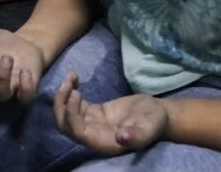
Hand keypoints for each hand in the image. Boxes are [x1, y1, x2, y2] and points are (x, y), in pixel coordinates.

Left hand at [54, 72, 168, 154]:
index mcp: (103, 143)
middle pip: (65, 126)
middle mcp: (93, 136)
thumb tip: (121, 137)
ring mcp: (92, 123)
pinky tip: (75, 77)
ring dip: (63, 97)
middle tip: (68, 84)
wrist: (159, 115)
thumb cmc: (154, 123)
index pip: (77, 132)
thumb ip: (136, 135)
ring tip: (71, 77)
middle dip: (61, 106)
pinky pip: (75, 104)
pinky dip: (70, 91)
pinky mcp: (93, 113)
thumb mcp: (148, 128)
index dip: (71, 115)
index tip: (76, 93)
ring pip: (67, 115)